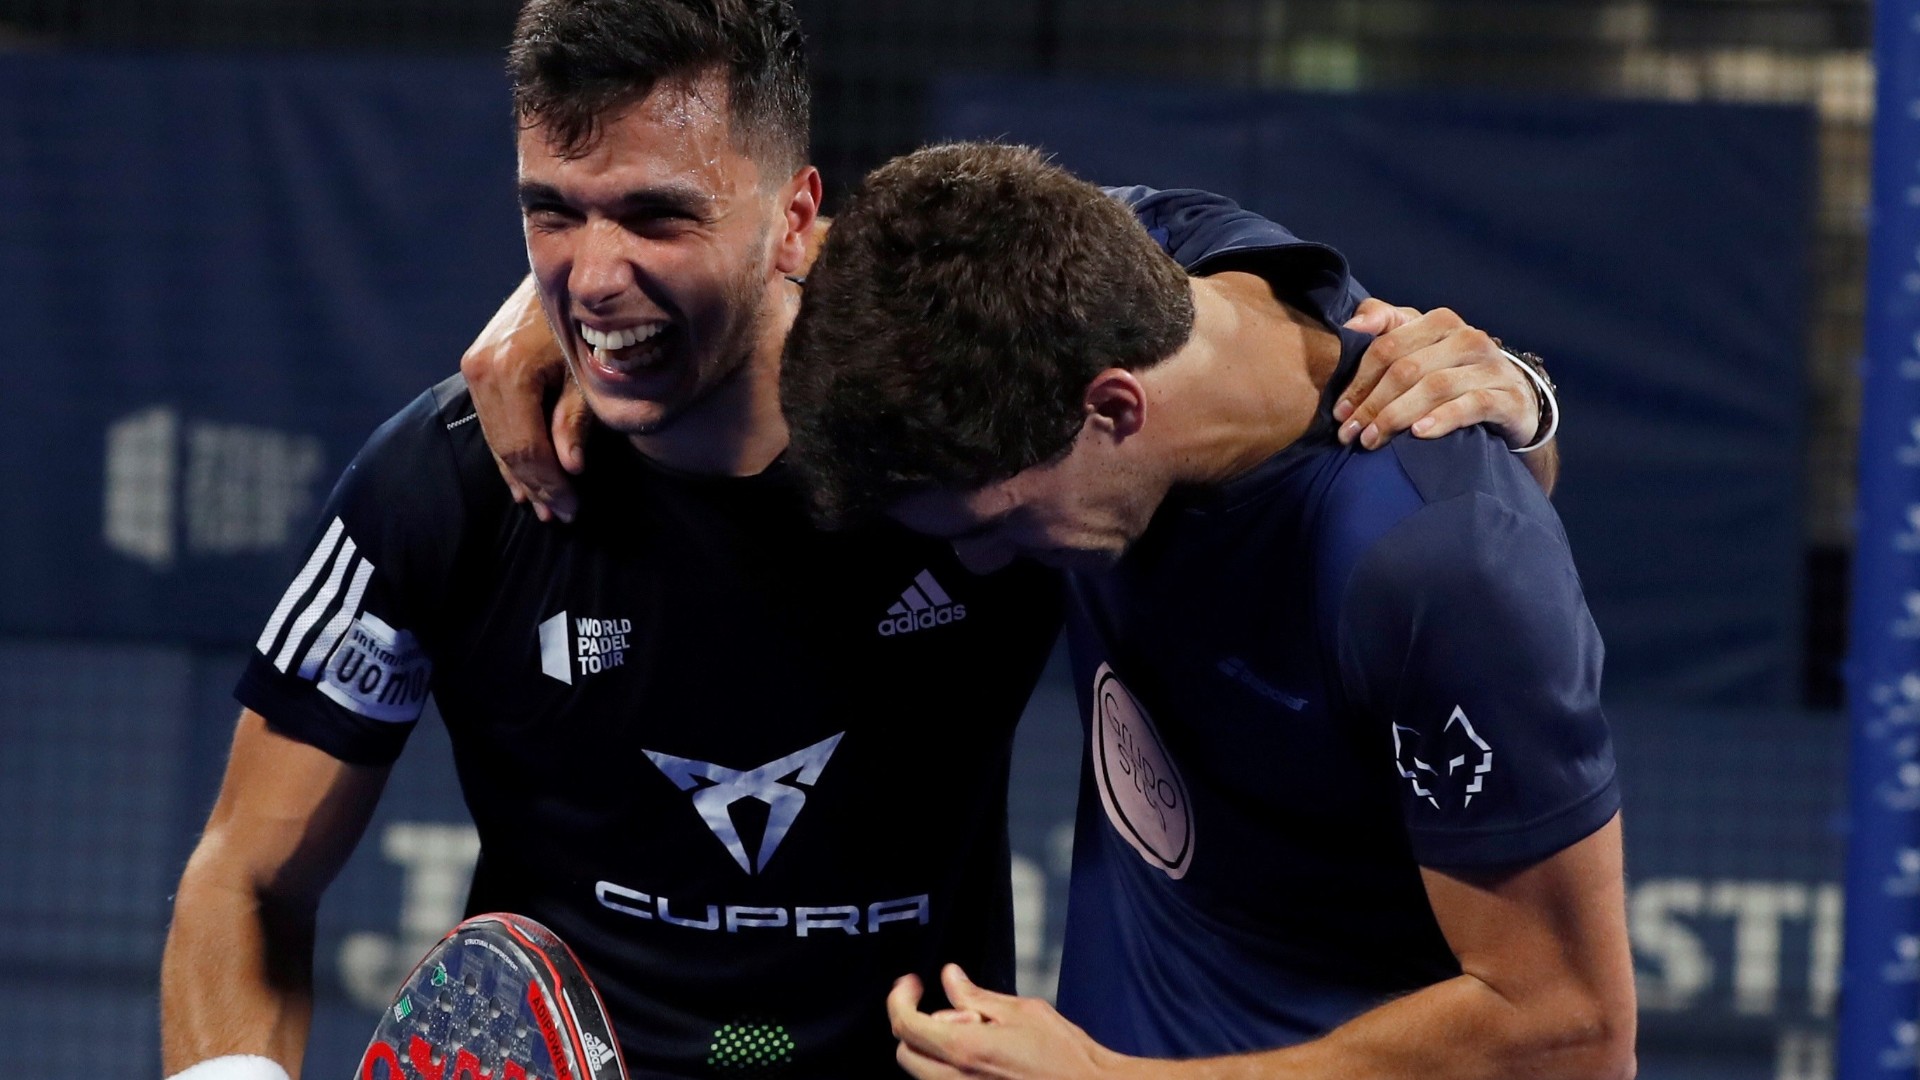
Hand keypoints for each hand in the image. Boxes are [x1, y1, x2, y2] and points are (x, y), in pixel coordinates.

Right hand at [459, 275, 591, 522]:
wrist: (570, 271)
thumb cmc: (593, 318)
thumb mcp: (593, 371)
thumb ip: (578, 419)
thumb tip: (570, 468)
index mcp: (509, 370)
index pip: (525, 447)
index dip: (549, 484)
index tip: (572, 510)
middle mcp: (482, 368)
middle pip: (506, 448)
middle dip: (536, 486)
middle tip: (562, 517)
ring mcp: (475, 365)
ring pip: (496, 438)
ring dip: (521, 475)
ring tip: (547, 506)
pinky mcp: (479, 364)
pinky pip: (493, 420)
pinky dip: (511, 451)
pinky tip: (527, 478)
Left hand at [888, 965, 1128, 1079]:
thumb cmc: (1064, 1055)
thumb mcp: (1021, 1011)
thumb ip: (976, 995)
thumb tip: (950, 977)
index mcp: (964, 1050)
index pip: (906, 1025)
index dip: (900, 998)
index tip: (912, 984)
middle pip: (905, 1053)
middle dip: (913, 1025)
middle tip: (945, 1008)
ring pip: (922, 1072)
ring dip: (932, 1047)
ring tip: (972, 1032)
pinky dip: (947, 1065)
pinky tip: (978, 1052)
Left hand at [1335, 300, 1539, 450]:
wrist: (1514, 399)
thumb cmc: (1453, 370)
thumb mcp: (1420, 343)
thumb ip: (1385, 325)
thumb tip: (1351, 326)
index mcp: (1440, 322)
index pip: (1388, 346)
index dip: (1359, 380)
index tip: (1339, 411)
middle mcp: (1468, 339)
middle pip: (1407, 369)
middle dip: (1372, 404)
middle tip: (1350, 433)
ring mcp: (1491, 367)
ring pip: (1435, 387)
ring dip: (1397, 416)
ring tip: (1372, 440)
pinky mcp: (1507, 398)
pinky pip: (1472, 405)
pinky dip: (1443, 419)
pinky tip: (1419, 433)